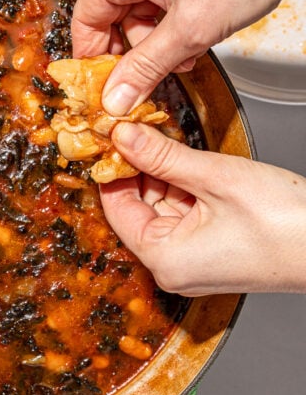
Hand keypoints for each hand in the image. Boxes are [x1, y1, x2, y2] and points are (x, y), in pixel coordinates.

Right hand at [72, 0, 305, 115]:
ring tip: (187, 54)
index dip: (94, 60)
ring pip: (140, 9)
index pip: (85, 19)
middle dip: (135, 52)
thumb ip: (146, 68)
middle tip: (150, 80)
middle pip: (113, 16)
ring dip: (158, 40)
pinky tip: (195, 36)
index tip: (105, 88)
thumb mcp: (190, 30)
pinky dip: (173, 21)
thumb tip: (116, 96)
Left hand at [100, 122, 305, 295]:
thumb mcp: (215, 178)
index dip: (111, 168)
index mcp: (164, 260)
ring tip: (163, 136)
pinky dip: (183, 186)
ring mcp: (192, 261)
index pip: (116, 208)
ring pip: (161, 206)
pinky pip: (184, 213)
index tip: (108, 136)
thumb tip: (124, 136)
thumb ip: (163, 156)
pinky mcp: (210, 251)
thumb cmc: (287, 226)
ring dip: (162, 173)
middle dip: (138, 167)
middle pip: (137, 207)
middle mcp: (172, 267)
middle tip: (135, 127)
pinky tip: (186, 158)